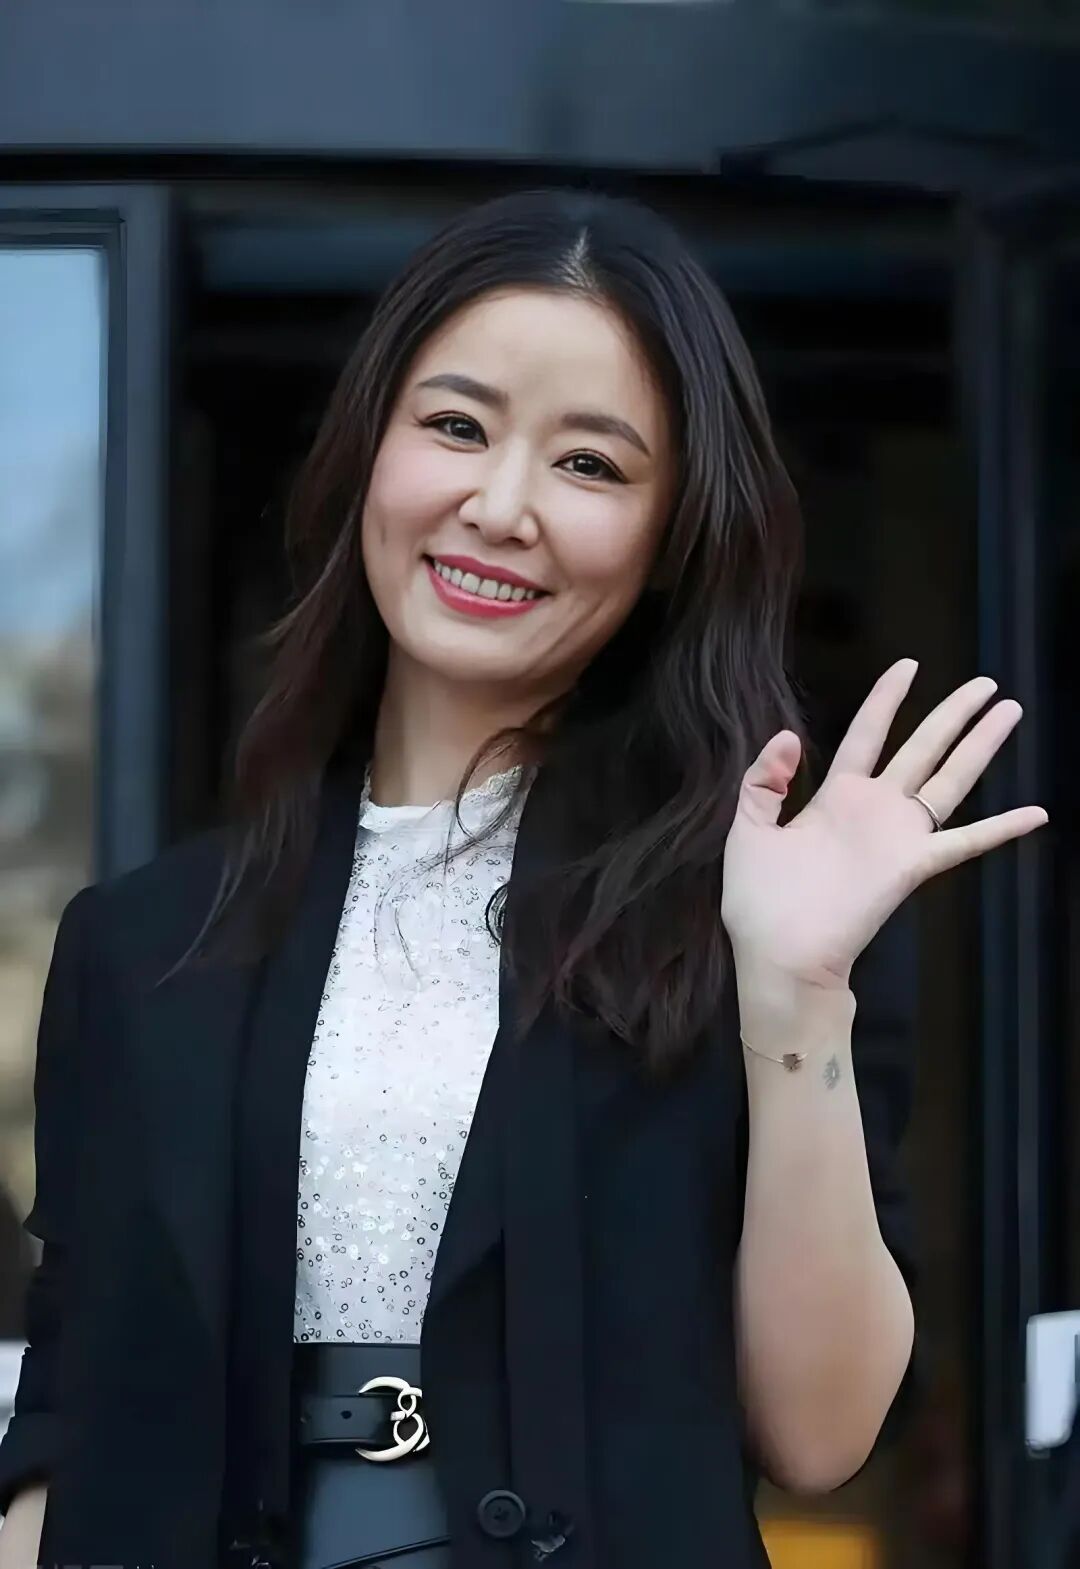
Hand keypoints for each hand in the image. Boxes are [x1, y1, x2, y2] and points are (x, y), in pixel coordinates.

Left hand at [721, 659, 1047, 987]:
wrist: (778, 956)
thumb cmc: (758, 903)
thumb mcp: (748, 830)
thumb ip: (763, 781)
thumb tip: (789, 734)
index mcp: (835, 799)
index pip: (867, 735)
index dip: (887, 699)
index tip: (908, 666)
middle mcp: (874, 810)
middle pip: (922, 748)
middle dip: (953, 714)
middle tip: (987, 683)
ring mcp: (896, 837)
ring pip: (948, 780)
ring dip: (980, 747)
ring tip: (1010, 711)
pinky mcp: (911, 866)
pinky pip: (963, 843)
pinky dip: (1001, 830)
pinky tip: (1036, 814)